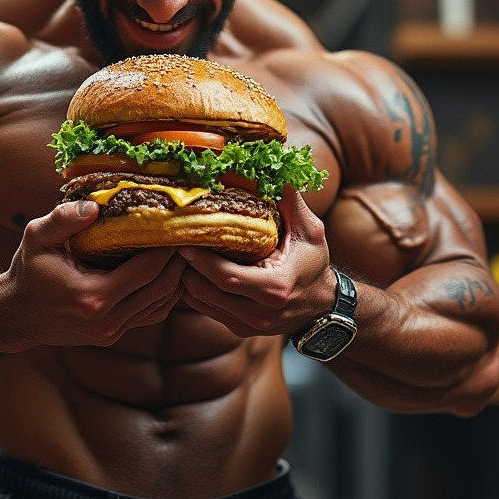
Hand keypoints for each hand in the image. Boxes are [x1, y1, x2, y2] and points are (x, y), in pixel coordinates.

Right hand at [2, 200, 186, 348]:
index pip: (146, 271)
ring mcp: (111, 332)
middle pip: (161, 288)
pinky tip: (170, 272)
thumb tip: (94, 206)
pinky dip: (165, 294)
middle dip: (178, 261)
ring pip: (161, 304)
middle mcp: (106, 321)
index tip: (177, 226)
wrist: (15, 315)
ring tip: (184, 250)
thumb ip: (63, 219)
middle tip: (188, 235)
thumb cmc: (27, 272)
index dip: (167, 249)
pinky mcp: (113, 335)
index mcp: (92, 297)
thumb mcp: (37, 238)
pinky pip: (151, 314)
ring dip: (176, 278)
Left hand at [179, 187, 334, 336]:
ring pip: (198, 302)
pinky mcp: (239, 330)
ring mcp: (247, 326)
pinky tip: (193, 269)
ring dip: (186, 278)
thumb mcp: (311, 231)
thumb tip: (276, 169)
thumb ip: (291, 202)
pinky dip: (194, 290)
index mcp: (275, 289)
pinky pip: (204, 309)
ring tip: (181, 253)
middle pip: (204, 291)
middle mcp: (259, 314)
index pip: (224, 277)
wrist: (323, 306)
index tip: (183, 240)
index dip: (199, 259)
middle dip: (186, 266)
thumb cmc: (315, 265)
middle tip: (175, 241)